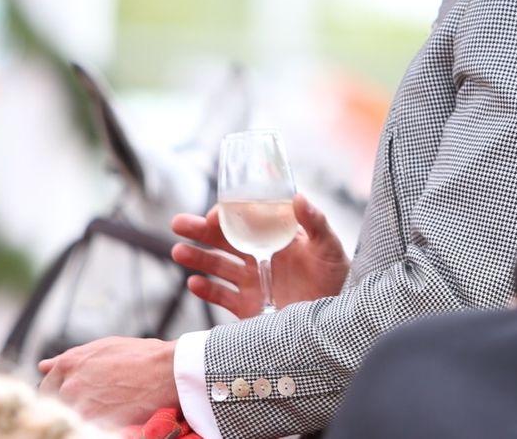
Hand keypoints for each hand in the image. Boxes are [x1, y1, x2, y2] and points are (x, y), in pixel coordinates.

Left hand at [38, 337, 176, 426]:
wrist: (168, 372)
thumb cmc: (142, 356)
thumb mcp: (105, 347)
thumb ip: (70, 357)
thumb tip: (43, 365)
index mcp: (69, 363)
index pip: (46, 387)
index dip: (58, 392)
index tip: (71, 396)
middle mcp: (69, 386)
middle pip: (56, 404)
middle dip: (70, 404)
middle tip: (94, 402)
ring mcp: (80, 406)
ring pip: (71, 417)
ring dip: (85, 414)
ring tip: (108, 407)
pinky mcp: (94, 423)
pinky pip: (85, 426)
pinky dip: (96, 423)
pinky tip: (113, 415)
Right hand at [171, 193, 348, 317]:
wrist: (337, 319)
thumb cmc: (337, 276)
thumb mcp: (328, 245)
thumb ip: (315, 222)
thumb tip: (298, 196)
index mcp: (277, 238)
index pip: (246, 221)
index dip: (227, 216)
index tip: (213, 215)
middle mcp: (261, 258)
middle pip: (225, 242)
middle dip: (200, 232)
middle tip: (178, 223)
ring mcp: (253, 283)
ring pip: (218, 267)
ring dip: (197, 259)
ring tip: (179, 251)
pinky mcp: (249, 308)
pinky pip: (222, 297)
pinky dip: (206, 291)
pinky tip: (194, 283)